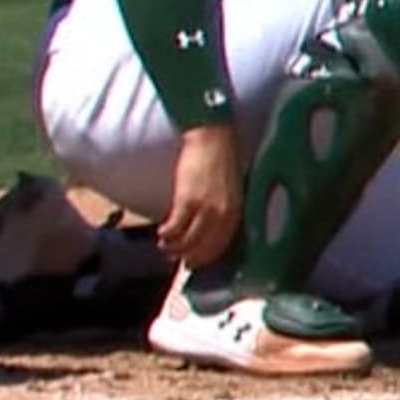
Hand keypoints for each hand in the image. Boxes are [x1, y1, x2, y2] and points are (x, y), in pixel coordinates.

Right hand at [161, 123, 240, 269]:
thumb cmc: (222, 160)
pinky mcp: (187, 200)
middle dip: (191, 258)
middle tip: (179, 260)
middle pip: (205, 248)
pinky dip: (167, 235)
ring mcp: (206, 208)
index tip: (196, 262)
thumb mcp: (232, 189)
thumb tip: (211, 229)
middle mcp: (224, 213)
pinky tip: (162, 234)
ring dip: (175, 249)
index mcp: (237, 210)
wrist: (213, 137)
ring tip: (166, 247)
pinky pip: (175, 228)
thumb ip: (226, 209)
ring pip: (188, 241)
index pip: (222, 245)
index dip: (207, 257)